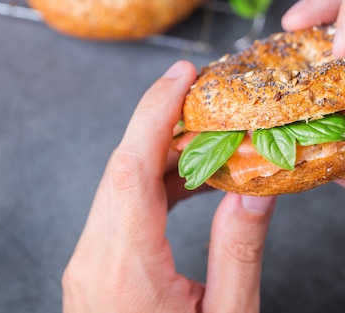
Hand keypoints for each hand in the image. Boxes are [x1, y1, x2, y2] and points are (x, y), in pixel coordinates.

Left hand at [62, 61, 275, 311]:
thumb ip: (238, 254)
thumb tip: (255, 192)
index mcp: (124, 269)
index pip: (132, 169)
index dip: (155, 113)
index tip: (182, 75)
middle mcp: (94, 258)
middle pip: (123, 167)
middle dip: (162, 120)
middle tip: (206, 93)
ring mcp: (90, 263)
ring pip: (121, 185)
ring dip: (163, 152)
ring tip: (208, 132)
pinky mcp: (97, 269)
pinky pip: (123, 208)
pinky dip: (157, 183)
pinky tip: (192, 179)